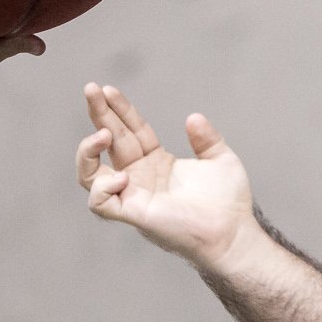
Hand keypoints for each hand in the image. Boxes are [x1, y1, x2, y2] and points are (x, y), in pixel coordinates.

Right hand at [75, 83, 258, 272]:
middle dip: (98, 114)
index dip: (119, 109)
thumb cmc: (229, 202)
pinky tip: (123, 176)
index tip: (108, 89)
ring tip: (102, 134)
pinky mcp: (134, 214)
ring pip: (90, 175)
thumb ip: (206, 138)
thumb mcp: (220, 159)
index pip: (130, 130)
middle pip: (109, 142)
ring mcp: (134, 195)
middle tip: (91, 89)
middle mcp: (139, 177)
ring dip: (87, 151)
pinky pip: (100, 204)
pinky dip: (103, 189)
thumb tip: (193, 117)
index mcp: (156, 162)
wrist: (234, 232)